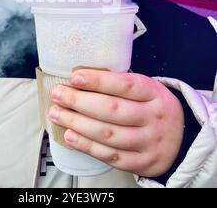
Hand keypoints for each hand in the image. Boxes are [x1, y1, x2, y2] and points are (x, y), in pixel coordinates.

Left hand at [49, 68, 183, 176]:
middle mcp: (154, 118)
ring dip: (77, 123)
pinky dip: (87, 146)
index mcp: (155, 93)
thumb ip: (120, 85)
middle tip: (57, 94)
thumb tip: (80, 80)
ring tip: (57, 113)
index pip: (126, 84)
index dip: (98, 81)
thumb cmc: (152, 107)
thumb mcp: (147, 89)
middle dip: (79, 101)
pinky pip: (111, 156)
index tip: (74, 77)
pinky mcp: (142, 163)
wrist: (181, 138)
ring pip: (108, 134)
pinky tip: (71, 136)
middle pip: (112, 109)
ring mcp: (150, 142)